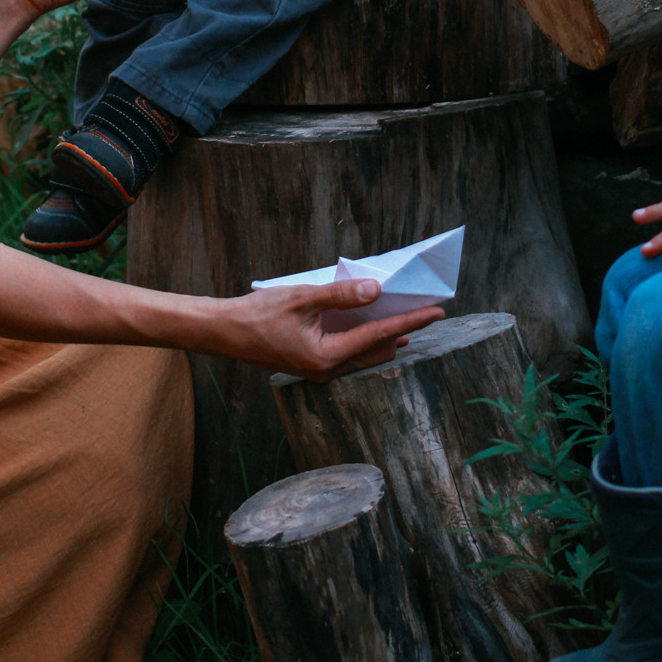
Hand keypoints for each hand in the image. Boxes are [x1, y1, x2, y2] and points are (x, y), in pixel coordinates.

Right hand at [219, 279, 444, 381]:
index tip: (435, 312)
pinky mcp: (312, 364)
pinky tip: (372, 326)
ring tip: (407, 321)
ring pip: (365, 356)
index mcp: (326, 356)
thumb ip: (340, 295)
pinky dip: (366, 340)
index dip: (410, 322)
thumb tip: (375, 291)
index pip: (379, 337)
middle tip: (427, 315)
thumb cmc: (259, 314)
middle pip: (378, 352)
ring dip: (385, 338)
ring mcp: (319, 370)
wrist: (226, 331)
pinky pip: (349, 354)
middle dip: (404, 332)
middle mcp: (327, 369)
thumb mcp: (302, 297)